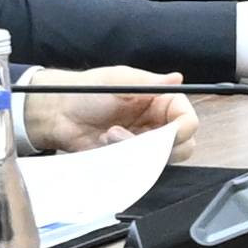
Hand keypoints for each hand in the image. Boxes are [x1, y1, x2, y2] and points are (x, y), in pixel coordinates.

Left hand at [17, 72, 179, 155]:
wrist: (59, 114)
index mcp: (160, 102)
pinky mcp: (128, 161)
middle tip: (136, 136)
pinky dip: (126, 161)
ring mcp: (143, 145)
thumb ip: (149, 82)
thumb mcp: (117, 80)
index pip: (188, 120)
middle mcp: (157, 125)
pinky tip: (106, 145)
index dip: (184, 129)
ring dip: (138, 151)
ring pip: (161, 160)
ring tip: (110, 135)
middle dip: (161, 144)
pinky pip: (139, 169)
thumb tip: (177, 78)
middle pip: (183, 146)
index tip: (170, 133)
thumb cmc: (86, 91)